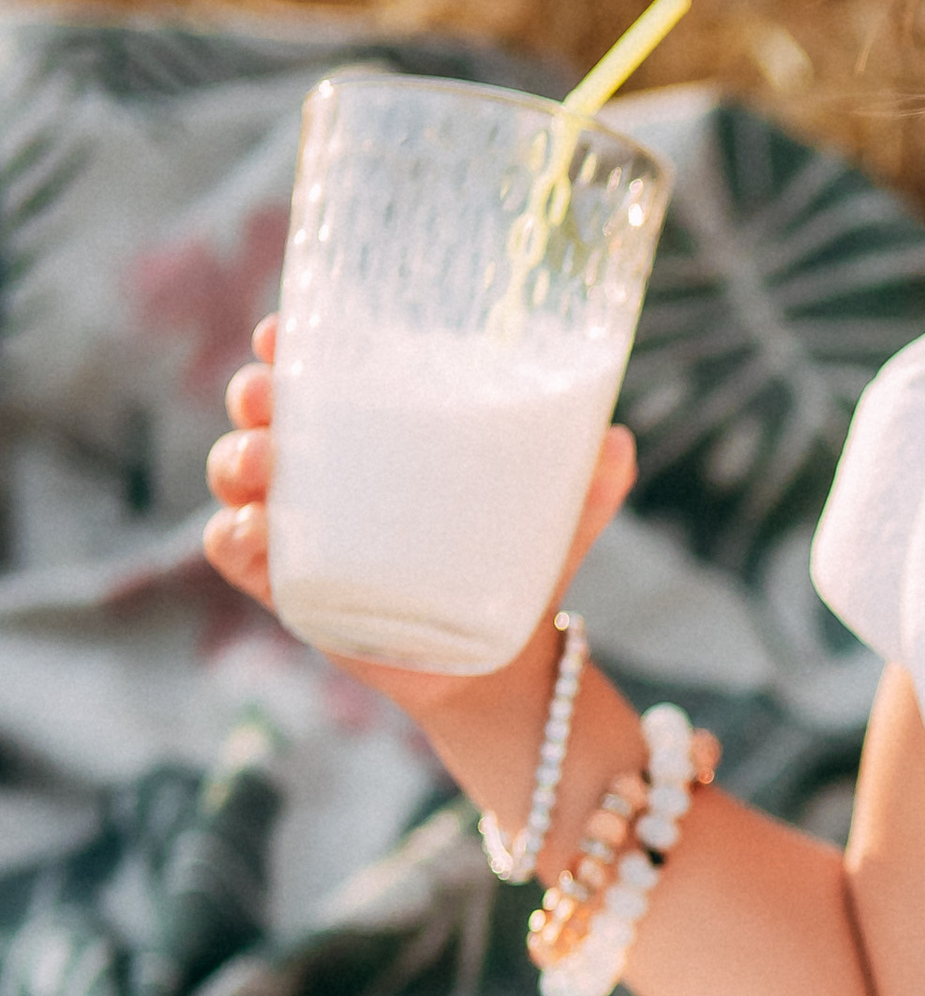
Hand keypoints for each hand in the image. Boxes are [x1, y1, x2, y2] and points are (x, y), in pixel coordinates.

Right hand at [204, 315, 636, 712]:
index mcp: (375, 434)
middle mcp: (326, 471)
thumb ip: (591, 481)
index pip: (315, 369)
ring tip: (267, 464)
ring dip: (237, 460)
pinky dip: (234, 539)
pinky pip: (236, 554)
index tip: (281, 329)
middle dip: (252, 394)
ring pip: (237, 477)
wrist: (497, 667)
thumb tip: (619, 439)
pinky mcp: (292, 588)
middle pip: (260, 413)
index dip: (287, 342)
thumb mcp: (558, 518)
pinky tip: (255, 531)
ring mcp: (300, 528)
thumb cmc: (516, 567)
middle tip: (269, 396)